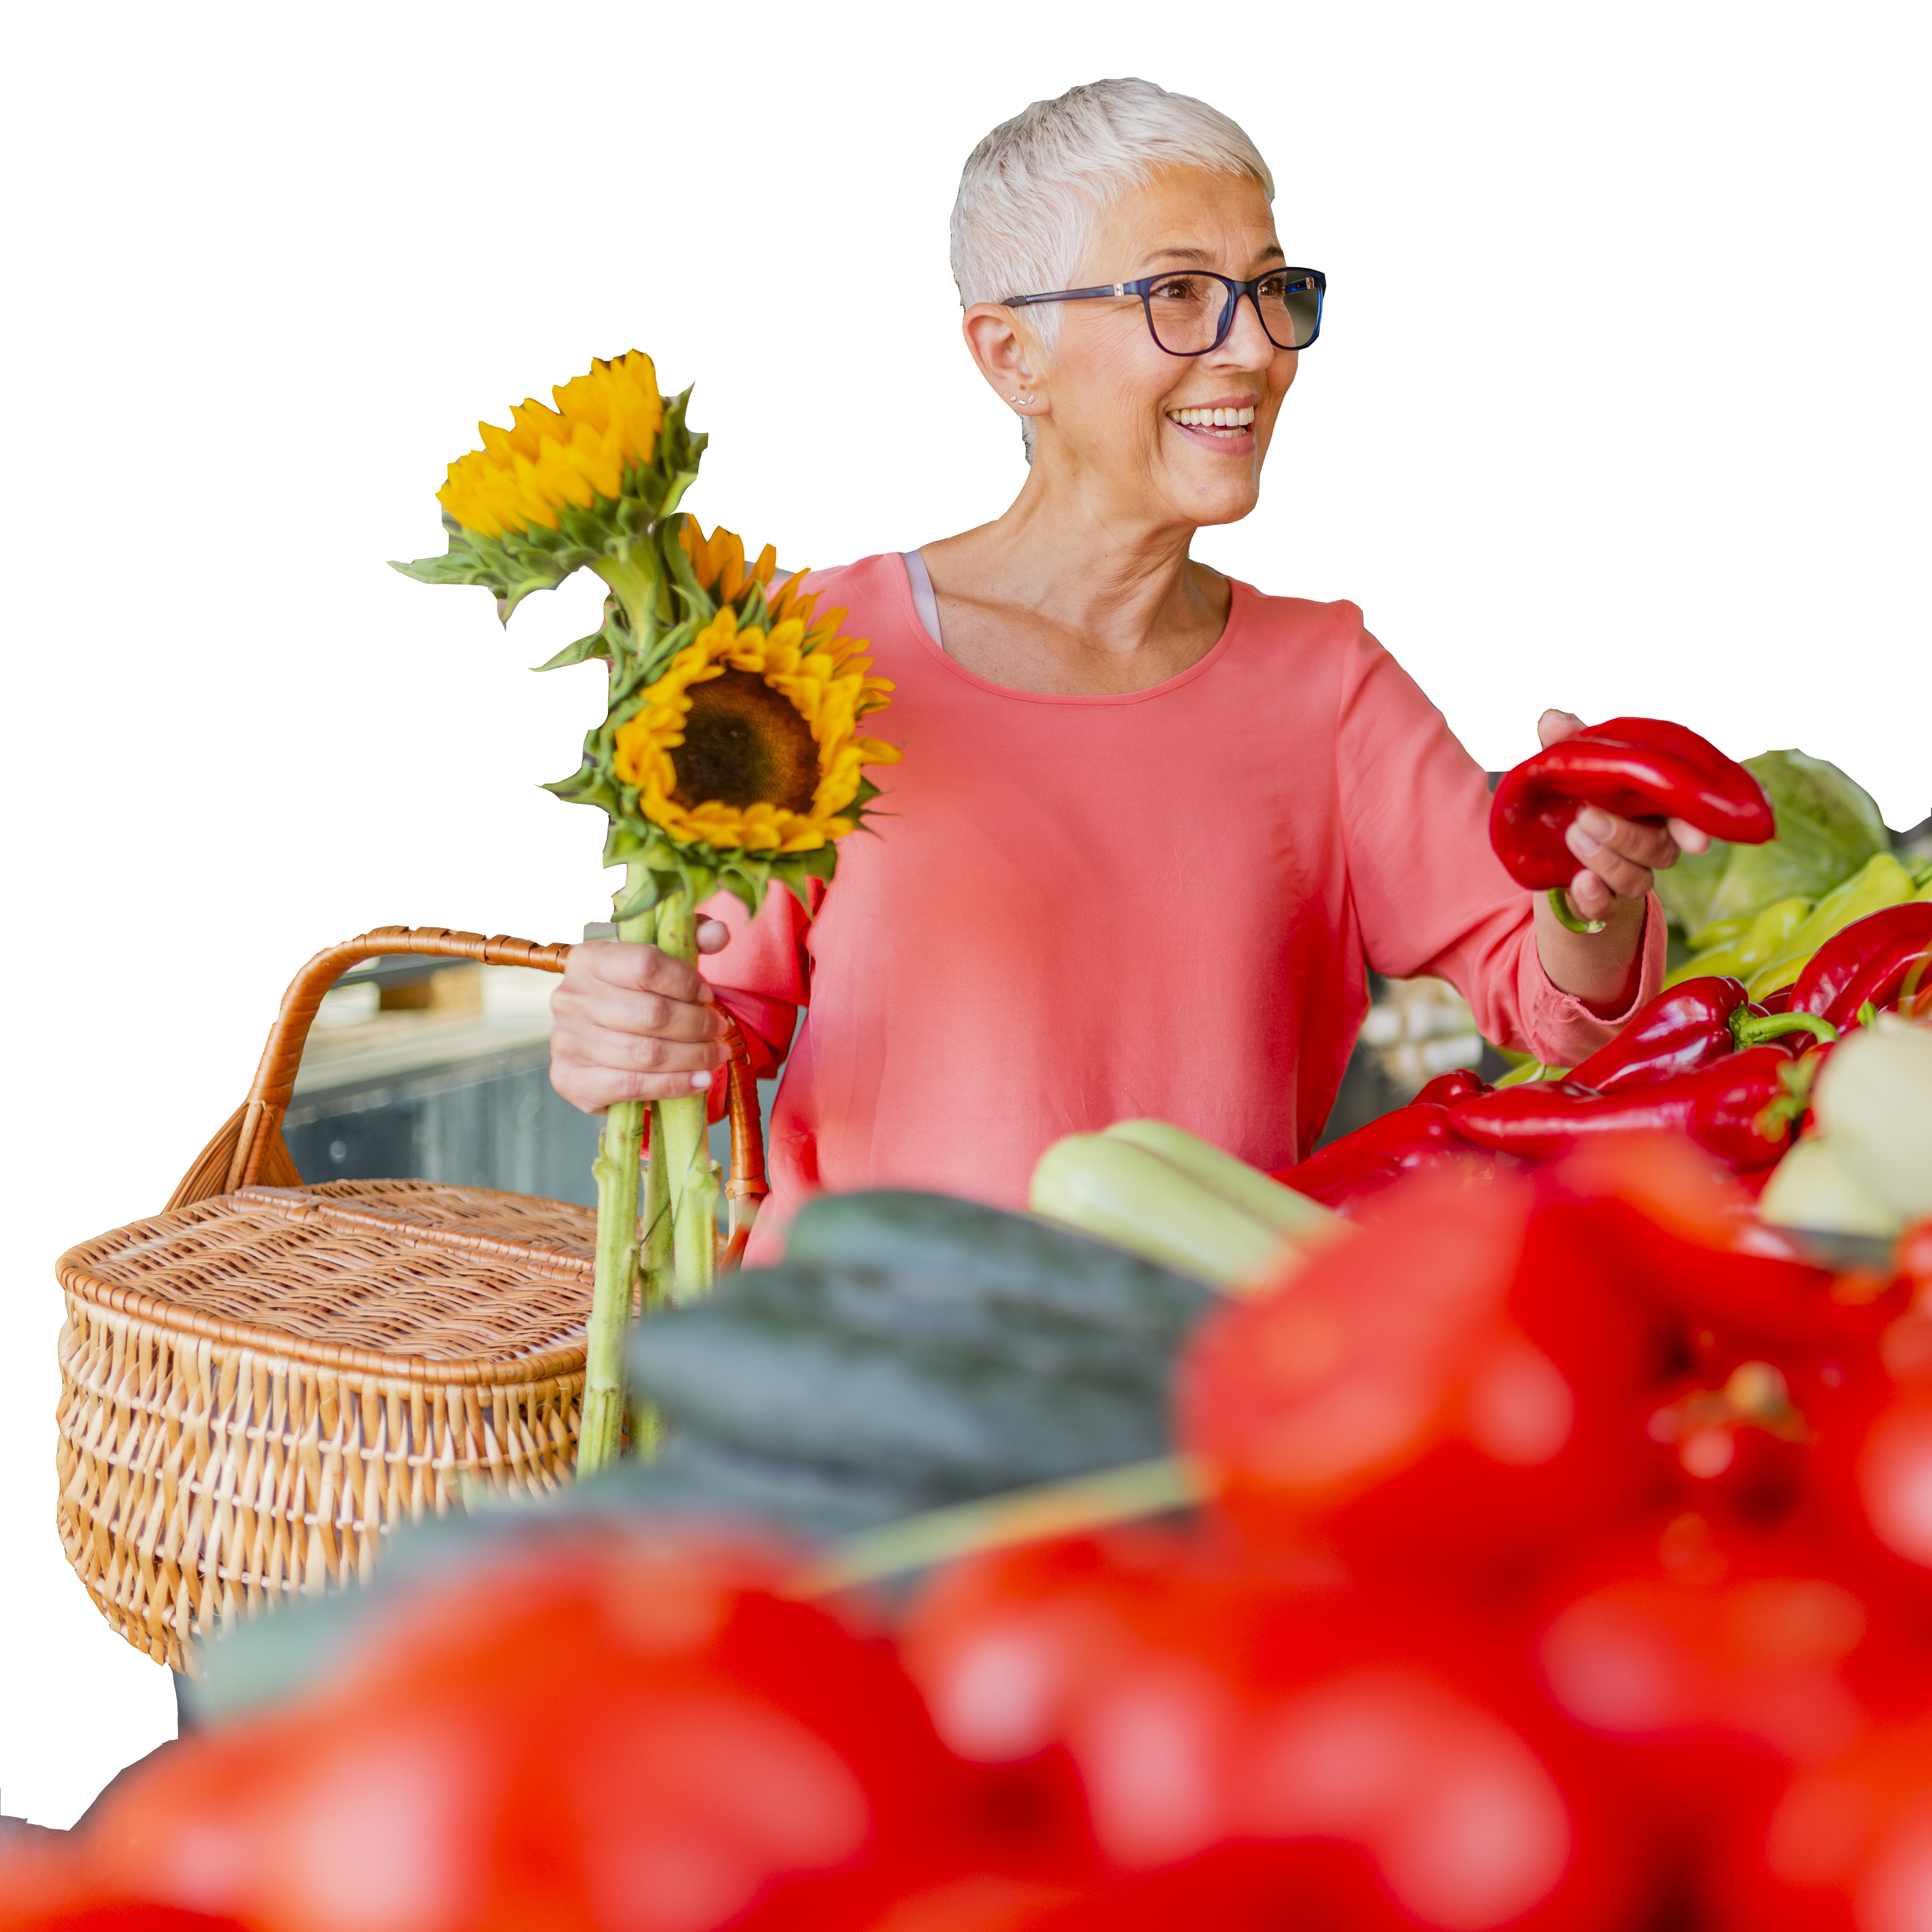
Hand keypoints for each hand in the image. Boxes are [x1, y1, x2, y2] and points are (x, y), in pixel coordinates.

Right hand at [549, 922, 732, 1112]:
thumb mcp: (658, 961)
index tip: (707, 995)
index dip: (686, 982)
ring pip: (647, 1053)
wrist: (594, 1043)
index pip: (646, 965)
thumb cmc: (632, 997)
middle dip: (697, 1025)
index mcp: (589, 960)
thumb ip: (690, 941)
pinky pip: (632, 1086)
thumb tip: (720, 932)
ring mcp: (566, 1041)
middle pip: (651, 1014)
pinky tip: (700, 1081)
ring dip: (693, 1057)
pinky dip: (674, 1085)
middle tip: (720, 1031)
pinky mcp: (570, 1079)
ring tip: (716, 1056)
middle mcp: (570, 998)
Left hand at [1534, 709, 1711, 922]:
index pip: (1691, 816)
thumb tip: (1551, 723)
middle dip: (1628, 836)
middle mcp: (1653, 840)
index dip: (1696, 829)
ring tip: (1573, 835)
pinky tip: (1579, 884)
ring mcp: (1628, 870)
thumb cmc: (1583, 783)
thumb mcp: (1579, 754)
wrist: (1552, 829)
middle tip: (1587, 816)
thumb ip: (1571, 737)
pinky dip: (1595, 899)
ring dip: (1608, 861)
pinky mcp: (1600, 896)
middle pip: (1661, 850)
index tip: (1696, 841)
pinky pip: (1605, 909)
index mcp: (1658, 802)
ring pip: (1638, 880)